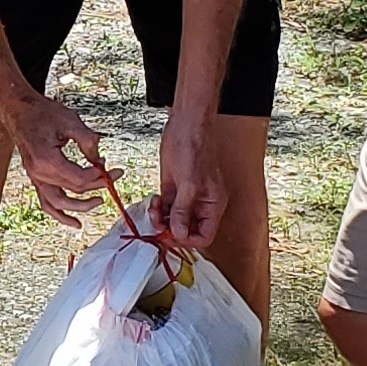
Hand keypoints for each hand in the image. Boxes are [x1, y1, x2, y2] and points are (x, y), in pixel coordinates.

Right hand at [0, 87, 113, 226]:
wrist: (18, 110)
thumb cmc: (41, 113)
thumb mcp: (70, 121)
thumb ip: (88, 141)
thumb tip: (99, 160)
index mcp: (47, 161)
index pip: (80, 179)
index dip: (99, 176)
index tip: (112, 169)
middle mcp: (39, 173)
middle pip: (74, 190)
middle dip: (97, 185)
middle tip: (113, 177)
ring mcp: (36, 178)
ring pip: (59, 204)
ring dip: (80, 207)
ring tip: (98, 202)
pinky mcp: (36, 178)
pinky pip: (47, 203)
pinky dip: (60, 215)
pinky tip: (74, 222)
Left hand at [155, 112, 223, 249]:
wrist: (185, 125)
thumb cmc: (194, 149)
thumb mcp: (188, 183)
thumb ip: (183, 210)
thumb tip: (178, 233)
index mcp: (213, 204)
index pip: (204, 235)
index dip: (187, 240)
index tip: (170, 236)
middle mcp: (201, 204)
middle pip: (187, 230)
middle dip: (171, 230)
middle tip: (157, 225)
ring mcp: (186, 196)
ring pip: (173, 220)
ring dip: (161, 219)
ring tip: (154, 209)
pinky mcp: (173, 188)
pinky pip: (166, 208)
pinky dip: (158, 209)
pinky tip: (154, 200)